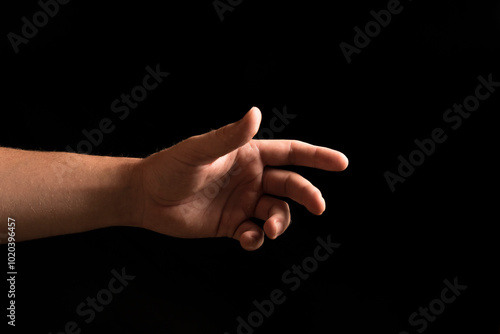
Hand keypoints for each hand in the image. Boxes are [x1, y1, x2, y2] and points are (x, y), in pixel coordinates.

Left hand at [136, 107, 347, 249]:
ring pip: (277, 212)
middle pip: (290, 185)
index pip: (290, 153)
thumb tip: (256, 112)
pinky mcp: (232, 224)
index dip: (317, 157)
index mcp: (249, 154)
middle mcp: (251, 178)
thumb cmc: (170, 167)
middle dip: (307, 195)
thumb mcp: (200, 151)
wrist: (146, 198)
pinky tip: (249, 239)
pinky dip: (257, 239)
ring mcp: (243, 202)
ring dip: (280, 222)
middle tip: (319, 207)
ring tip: (269, 230)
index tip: (342, 163)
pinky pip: (255, 233)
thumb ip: (229, 136)